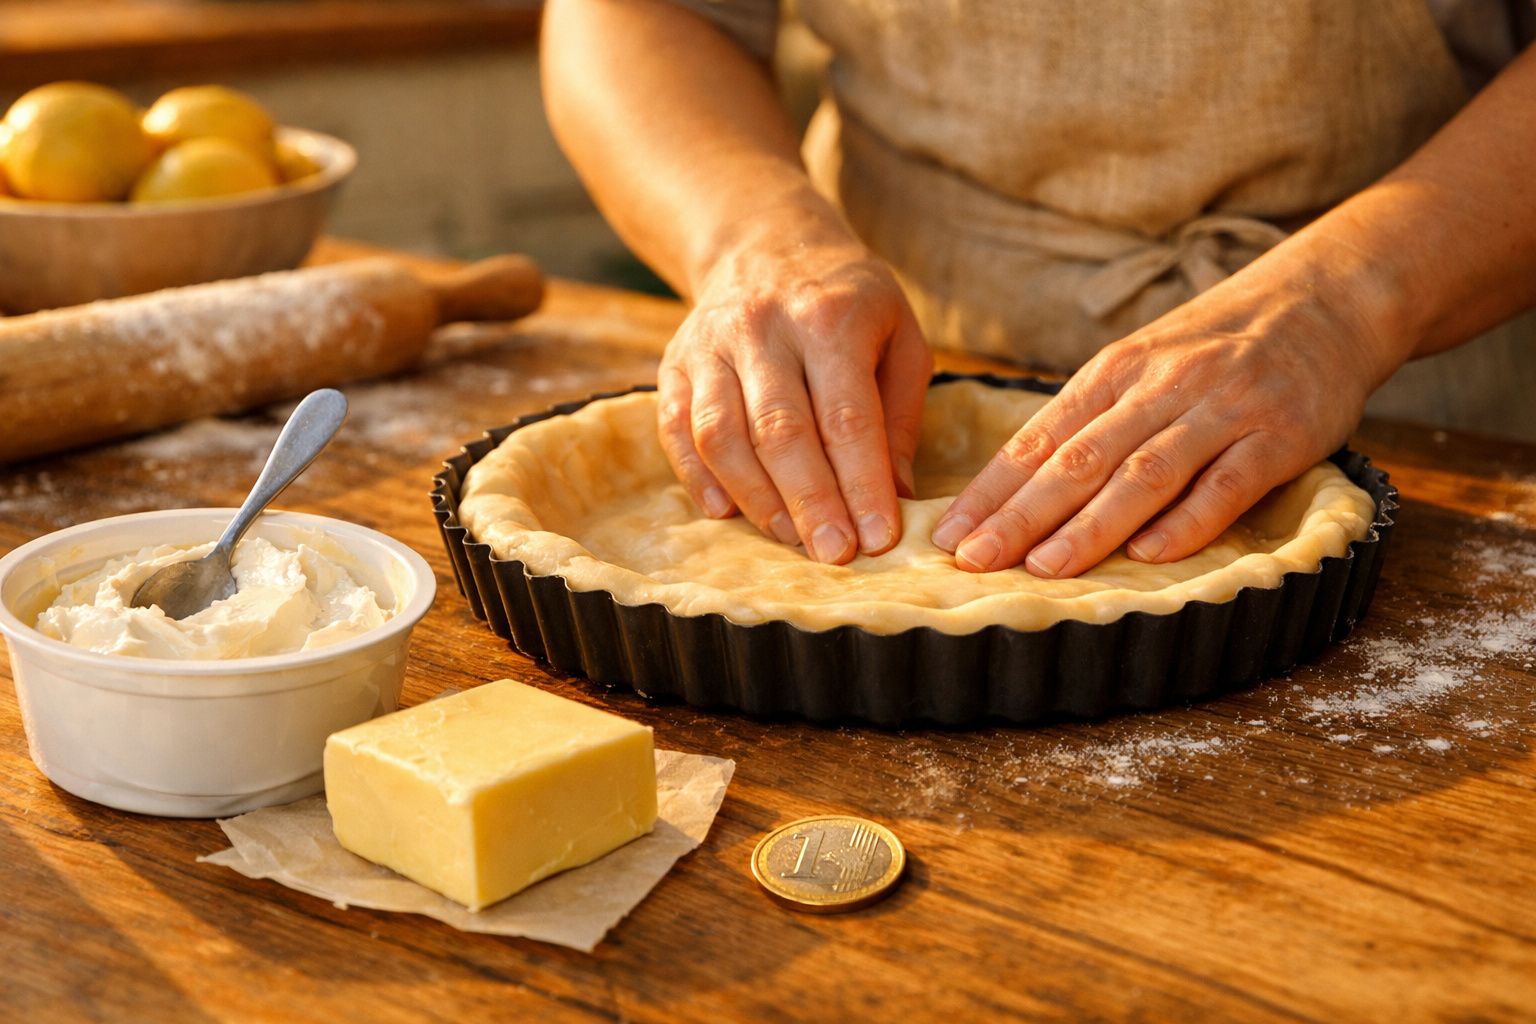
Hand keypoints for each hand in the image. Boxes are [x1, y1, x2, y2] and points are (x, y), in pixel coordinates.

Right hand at [657, 217, 932, 562]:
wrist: (766, 242)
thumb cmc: (848, 302)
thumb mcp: (899, 336)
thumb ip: (899, 417)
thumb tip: (896, 496)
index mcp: (830, 318)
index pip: (847, 418)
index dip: (861, 485)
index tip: (878, 539)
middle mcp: (763, 327)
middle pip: (781, 432)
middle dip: (810, 503)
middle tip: (834, 555)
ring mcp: (710, 345)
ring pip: (722, 436)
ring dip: (757, 499)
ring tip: (790, 539)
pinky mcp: (674, 364)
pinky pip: (676, 430)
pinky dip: (698, 479)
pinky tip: (727, 513)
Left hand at [930, 263, 1401, 577]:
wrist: (1324, 300)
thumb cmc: (1215, 347)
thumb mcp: (1141, 366)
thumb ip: (1089, 421)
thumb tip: (1015, 489)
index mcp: (1113, 373)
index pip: (1037, 439)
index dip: (990, 491)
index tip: (948, 535)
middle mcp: (1159, 387)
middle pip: (1078, 460)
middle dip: (1020, 515)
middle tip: (975, 560)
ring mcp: (1221, 409)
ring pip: (1144, 473)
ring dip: (1091, 525)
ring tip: (1044, 566)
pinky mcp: (1280, 434)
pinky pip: (1227, 483)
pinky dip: (1188, 520)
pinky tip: (1149, 554)